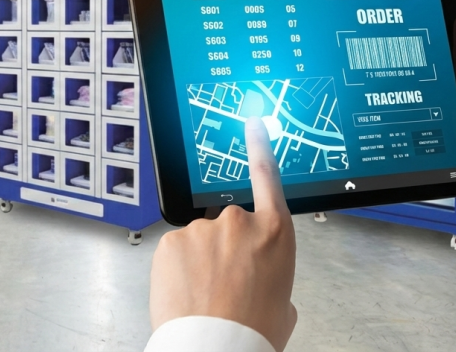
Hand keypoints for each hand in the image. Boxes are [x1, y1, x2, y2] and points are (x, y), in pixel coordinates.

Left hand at [149, 117, 296, 350]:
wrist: (215, 348)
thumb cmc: (253, 332)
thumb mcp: (284, 301)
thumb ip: (272, 272)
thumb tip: (260, 276)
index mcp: (275, 232)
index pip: (267, 177)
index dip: (260, 147)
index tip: (253, 125)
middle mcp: (238, 222)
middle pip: (229, 224)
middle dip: (225, 248)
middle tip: (226, 283)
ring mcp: (202, 229)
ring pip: (199, 241)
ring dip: (200, 262)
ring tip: (206, 295)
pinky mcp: (171, 242)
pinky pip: (176, 251)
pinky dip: (178, 269)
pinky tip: (187, 292)